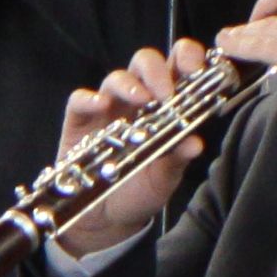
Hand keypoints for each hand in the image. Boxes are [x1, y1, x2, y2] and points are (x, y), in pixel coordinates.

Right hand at [52, 41, 211, 258]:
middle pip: (145, 63)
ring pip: (116, 77)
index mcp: (165, 105)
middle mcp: (136, 100)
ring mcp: (107, 108)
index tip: (196, 68)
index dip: (188, 58)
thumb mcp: (164, 178)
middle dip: (157, 69)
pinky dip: (89, 99)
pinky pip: (79, 100)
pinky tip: (100, 105)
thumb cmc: (140, 190)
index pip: (178, 66)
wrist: (106, 218)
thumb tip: (195, 144)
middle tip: (166, 93)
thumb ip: (177, 158)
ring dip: (130, 84)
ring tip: (141, 99)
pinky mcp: (79, 121)